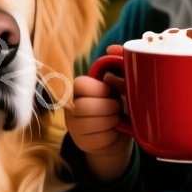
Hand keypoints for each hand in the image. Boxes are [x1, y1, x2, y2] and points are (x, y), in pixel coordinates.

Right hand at [66, 46, 131, 176]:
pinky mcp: (81, 142)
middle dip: (109, 107)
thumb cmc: (120, 101)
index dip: (101, 89)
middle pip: (86, 106)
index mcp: (78, 87)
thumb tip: (112, 48)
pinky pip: (99, 139)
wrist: (120, 133)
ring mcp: (73, 126)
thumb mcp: (121, 83)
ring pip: (92, 123)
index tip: (111, 92)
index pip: (82, 84)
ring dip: (111, 121)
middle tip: (117, 108)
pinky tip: (113, 132)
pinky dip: (112, 136)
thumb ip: (119, 63)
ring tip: (116, 119)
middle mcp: (70, 106)